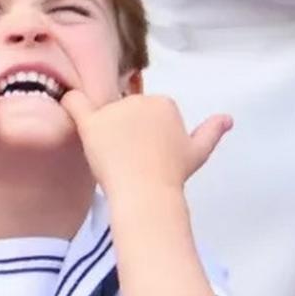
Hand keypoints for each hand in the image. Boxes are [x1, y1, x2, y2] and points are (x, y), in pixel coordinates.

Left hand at [62, 90, 230, 195]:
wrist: (148, 194)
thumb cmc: (173, 176)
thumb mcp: (197, 153)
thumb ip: (211, 132)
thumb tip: (228, 119)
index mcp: (164, 103)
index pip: (146, 110)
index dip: (144, 130)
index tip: (146, 152)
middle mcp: (140, 100)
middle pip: (124, 108)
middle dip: (124, 127)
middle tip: (128, 157)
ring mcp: (115, 111)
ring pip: (103, 112)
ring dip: (104, 129)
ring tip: (111, 158)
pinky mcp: (93, 124)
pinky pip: (76, 103)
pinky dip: (70, 101)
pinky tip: (66, 103)